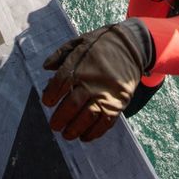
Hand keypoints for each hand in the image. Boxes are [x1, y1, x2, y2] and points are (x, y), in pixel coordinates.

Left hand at [41, 20, 153, 141]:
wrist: (132, 46)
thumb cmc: (102, 43)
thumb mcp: (80, 41)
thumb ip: (61, 54)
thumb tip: (46, 67)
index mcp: (80, 65)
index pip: (60, 84)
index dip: (50, 95)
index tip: (47, 102)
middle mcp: (92, 81)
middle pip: (72, 104)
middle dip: (60, 118)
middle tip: (54, 126)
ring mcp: (106, 94)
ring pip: (87, 116)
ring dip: (75, 129)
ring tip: (67, 135)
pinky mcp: (118, 103)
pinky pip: (105, 122)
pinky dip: (94, 132)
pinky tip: (85, 137)